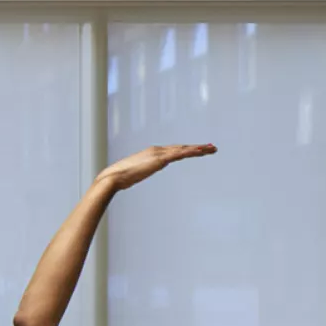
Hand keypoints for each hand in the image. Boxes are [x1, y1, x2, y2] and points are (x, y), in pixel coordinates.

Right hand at [97, 143, 214, 190]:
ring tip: (213, 149)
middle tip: (212, 147)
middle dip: (198, 147)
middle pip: (182, 148)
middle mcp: (157, 150)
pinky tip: (201, 151)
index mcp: (151, 154)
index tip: (198, 150)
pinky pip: (180, 154)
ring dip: (199, 149)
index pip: (173, 150)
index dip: (187, 150)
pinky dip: (191, 151)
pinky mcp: (159, 159)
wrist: (113, 178)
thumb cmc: (118, 179)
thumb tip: (138, 175)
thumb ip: (139, 172)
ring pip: (184, 149)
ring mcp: (158, 154)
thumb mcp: (132, 175)